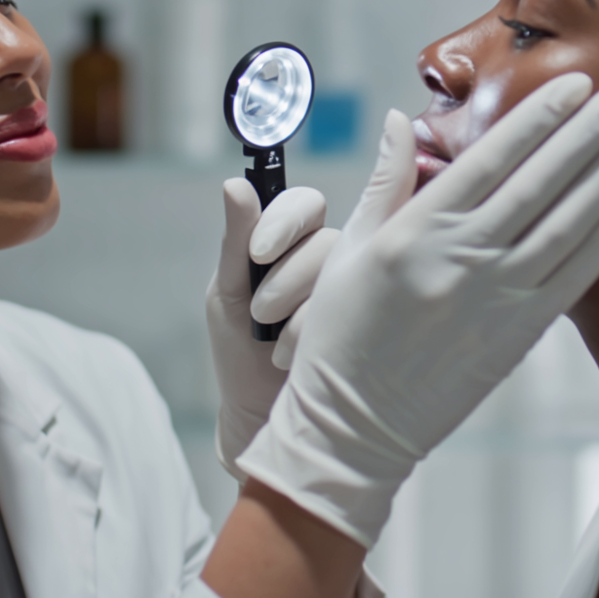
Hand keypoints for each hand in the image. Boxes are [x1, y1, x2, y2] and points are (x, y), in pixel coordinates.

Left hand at [207, 183, 340, 481]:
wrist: (259, 414)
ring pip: (345, 272)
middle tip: (260, 312)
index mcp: (290, 243)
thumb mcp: (228, 293)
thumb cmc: (238, 350)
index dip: (285, 221)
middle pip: (327, 237)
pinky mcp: (369, 322)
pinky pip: (361, 307)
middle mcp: (328, 261)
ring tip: (276, 345)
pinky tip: (299, 357)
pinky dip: (320, 332)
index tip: (258, 253)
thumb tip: (234, 183)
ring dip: (302, 308)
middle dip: (289, 275)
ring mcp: (352, 292)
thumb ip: (236, 240)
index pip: (305, 204)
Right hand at [237, 74, 598, 547]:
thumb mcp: (348, 248)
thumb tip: (400, 118)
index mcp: (417, 231)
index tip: (573, 83)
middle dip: (589, 131)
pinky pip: (578, 274)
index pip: (490, 159)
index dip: (537, 117)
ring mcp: (498, 296)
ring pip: (569, 222)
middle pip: (541, 182)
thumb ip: (384, 180)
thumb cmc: (342, 332)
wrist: (356, 420)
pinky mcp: (520, 332)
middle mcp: (464, 257)